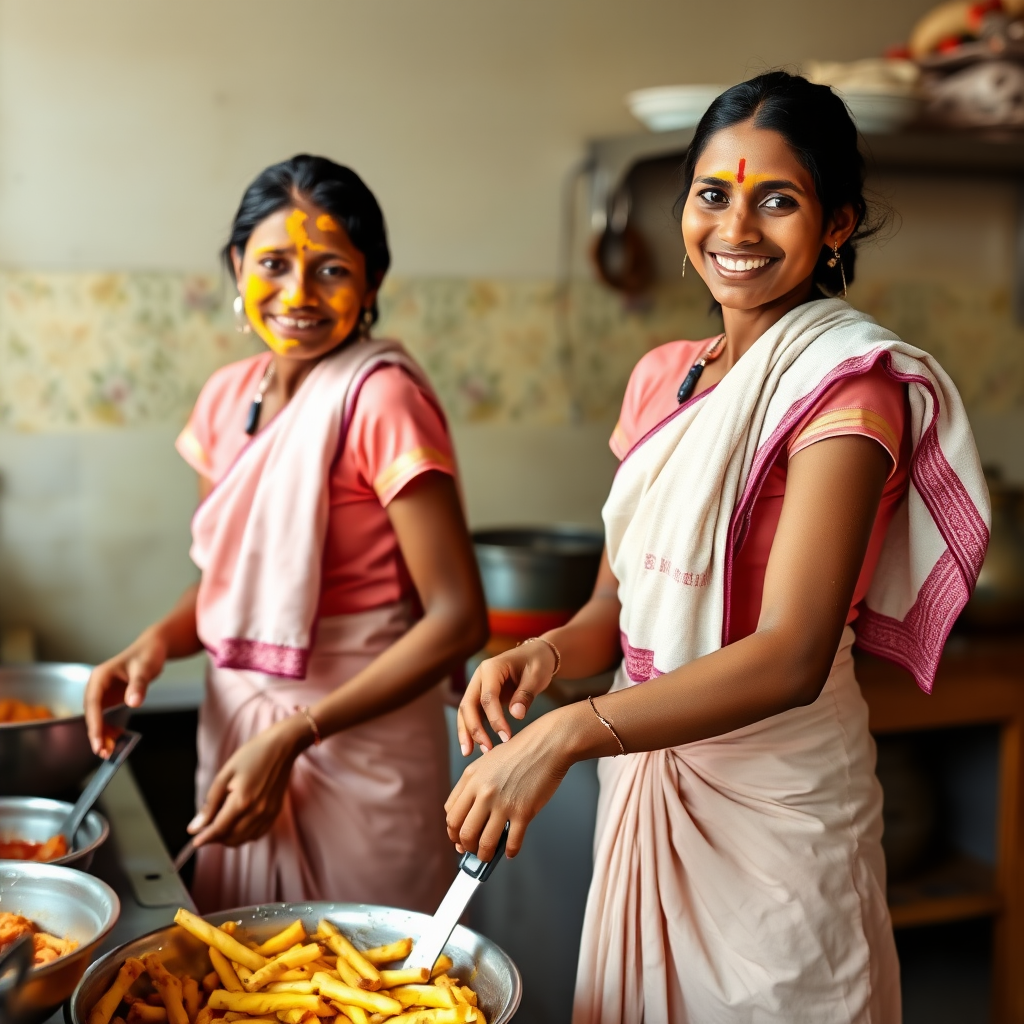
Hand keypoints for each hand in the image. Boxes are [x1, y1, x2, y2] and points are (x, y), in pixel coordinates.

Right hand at [85, 629, 167, 756]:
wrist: (152, 649)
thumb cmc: (147, 655)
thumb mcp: (145, 669)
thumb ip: (139, 685)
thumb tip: (133, 702)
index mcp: (99, 677)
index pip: (93, 704)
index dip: (94, 724)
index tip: (98, 742)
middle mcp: (96, 686)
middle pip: (92, 714)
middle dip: (97, 734)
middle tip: (104, 753)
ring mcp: (101, 693)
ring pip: (97, 718)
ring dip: (101, 734)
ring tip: (109, 752)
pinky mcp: (109, 698)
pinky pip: (105, 717)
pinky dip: (108, 728)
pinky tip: (116, 739)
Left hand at [187, 715, 311, 848]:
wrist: (282, 747)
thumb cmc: (252, 755)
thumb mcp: (225, 775)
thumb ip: (210, 804)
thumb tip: (195, 827)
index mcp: (241, 801)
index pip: (219, 829)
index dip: (204, 838)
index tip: (195, 842)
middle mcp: (256, 812)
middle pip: (231, 838)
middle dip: (216, 838)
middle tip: (207, 828)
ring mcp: (268, 814)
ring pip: (244, 839)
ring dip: (230, 837)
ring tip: (222, 824)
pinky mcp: (275, 812)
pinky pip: (257, 833)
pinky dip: (245, 834)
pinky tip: (239, 823)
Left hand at [445, 710, 571, 859]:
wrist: (547, 744)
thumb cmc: (520, 751)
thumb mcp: (487, 762)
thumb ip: (474, 785)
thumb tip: (468, 814)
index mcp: (472, 778)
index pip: (451, 814)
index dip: (453, 832)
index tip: (458, 838)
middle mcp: (484, 792)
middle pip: (464, 832)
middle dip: (465, 847)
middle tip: (471, 850)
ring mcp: (503, 803)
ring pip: (484, 843)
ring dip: (484, 855)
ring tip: (488, 856)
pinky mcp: (523, 812)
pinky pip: (512, 843)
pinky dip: (509, 852)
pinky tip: (510, 851)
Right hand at [458, 640, 556, 754]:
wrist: (535, 654)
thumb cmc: (537, 663)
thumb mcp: (536, 676)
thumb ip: (525, 694)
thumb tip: (516, 716)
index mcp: (492, 668)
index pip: (488, 697)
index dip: (495, 719)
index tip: (506, 738)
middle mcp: (479, 676)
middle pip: (468, 704)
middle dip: (474, 729)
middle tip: (486, 750)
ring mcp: (477, 686)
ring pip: (465, 710)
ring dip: (467, 732)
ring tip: (468, 754)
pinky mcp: (481, 696)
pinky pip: (473, 713)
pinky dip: (472, 729)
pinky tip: (477, 746)